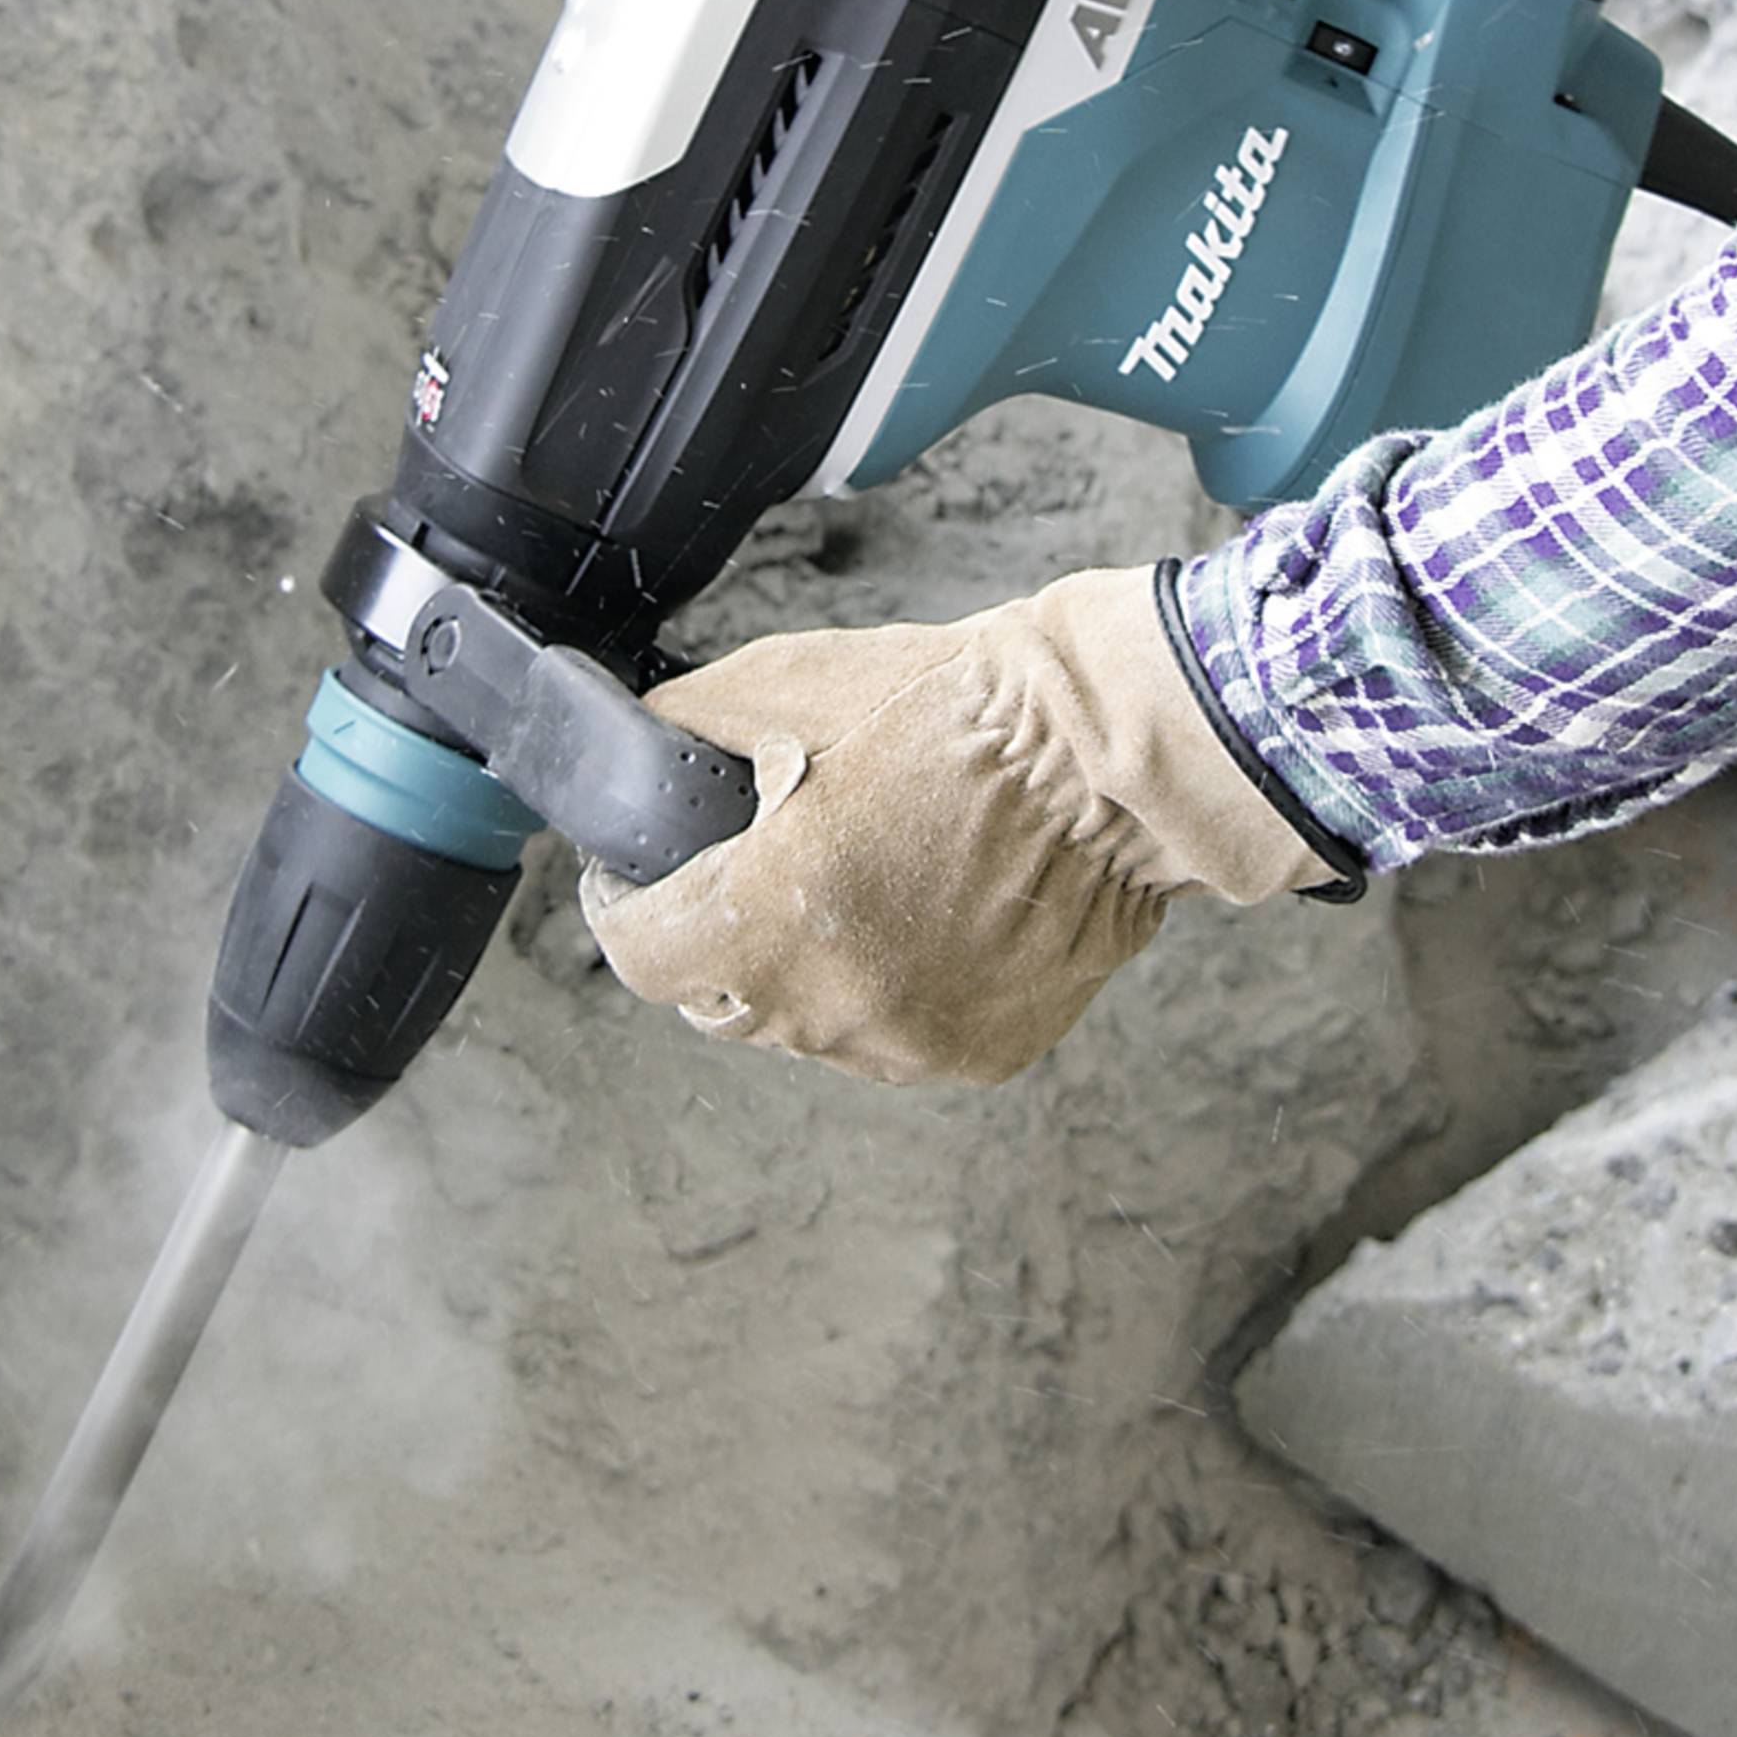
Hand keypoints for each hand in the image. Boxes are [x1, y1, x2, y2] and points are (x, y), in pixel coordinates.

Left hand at [579, 568, 1341, 1084]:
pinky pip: (890, 1036)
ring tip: (840, 884)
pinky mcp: (977, 1052)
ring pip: (805, 1026)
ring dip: (797, 970)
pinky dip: (881, 989)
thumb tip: (638, 736)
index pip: (643, 957)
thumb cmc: (965, 712)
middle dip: (707, 937)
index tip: (629, 876)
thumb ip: (689, 722)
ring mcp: (909, 1040)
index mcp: (773, 916)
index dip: (621, 907)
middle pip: (717, 1001)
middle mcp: (835, 1002)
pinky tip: (912, 915)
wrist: (1116, 757)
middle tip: (735, 869)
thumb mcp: (790, 684)